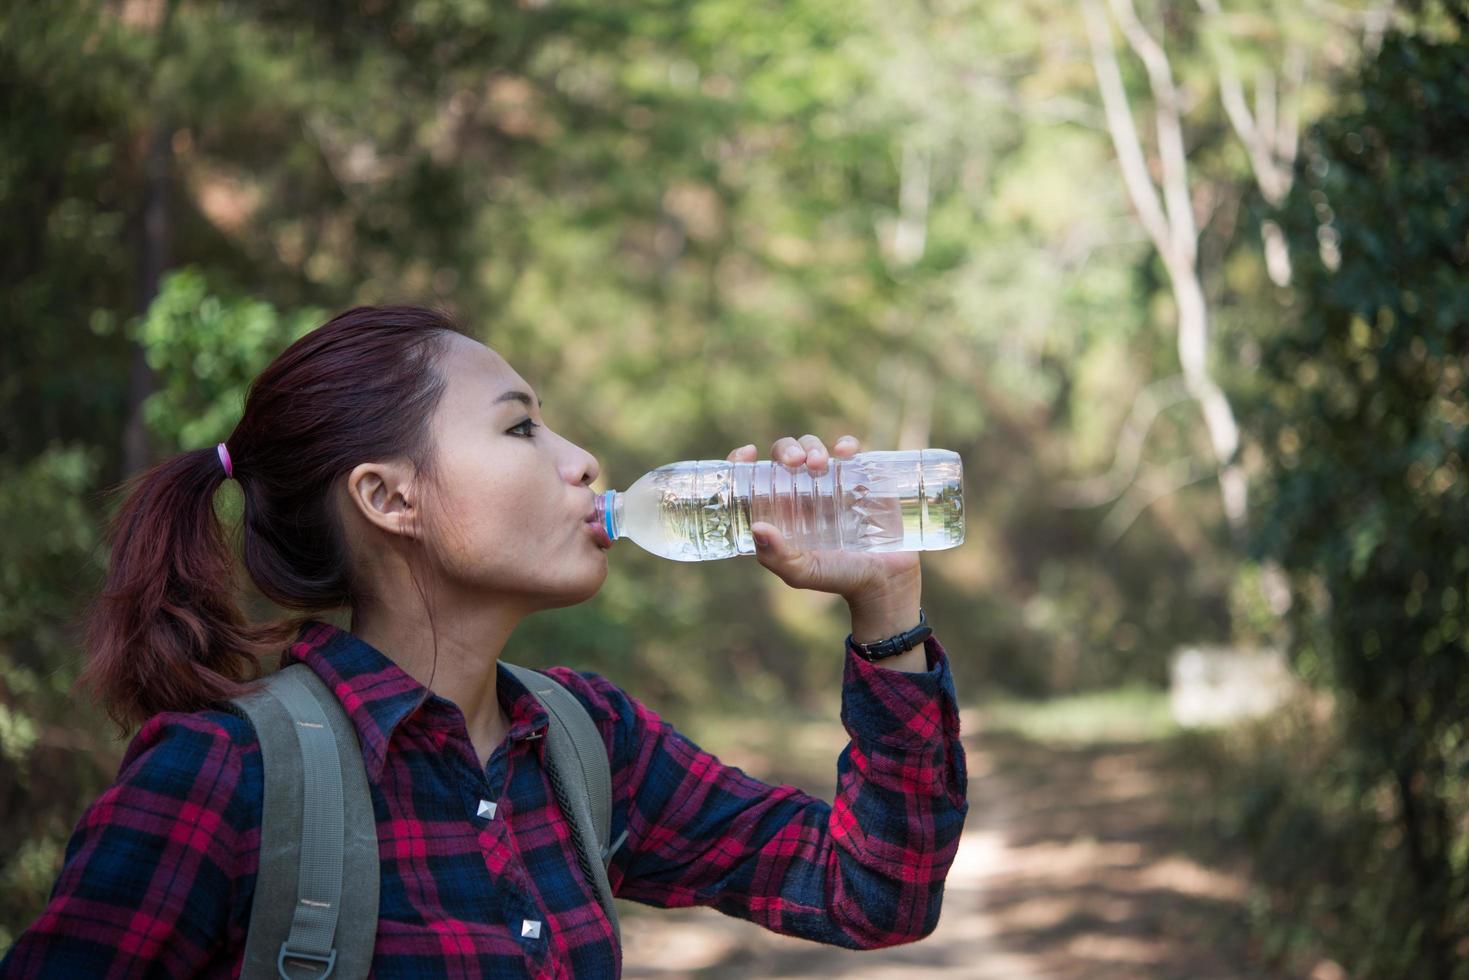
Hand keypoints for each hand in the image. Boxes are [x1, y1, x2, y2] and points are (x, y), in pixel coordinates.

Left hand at [726, 434, 921, 605]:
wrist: (887, 581)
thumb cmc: (840, 577)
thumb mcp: (803, 573)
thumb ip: (777, 557)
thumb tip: (758, 527)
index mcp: (781, 511)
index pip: (754, 478)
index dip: (744, 461)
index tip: (748, 453)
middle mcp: (803, 493)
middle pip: (786, 455)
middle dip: (786, 449)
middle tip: (795, 461)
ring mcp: (832, 483)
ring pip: (814, 449)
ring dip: (812, 446)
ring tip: (819, 462)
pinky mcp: (860, 478)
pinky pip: (850, 451)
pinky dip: (845, 443)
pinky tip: (845, 451)